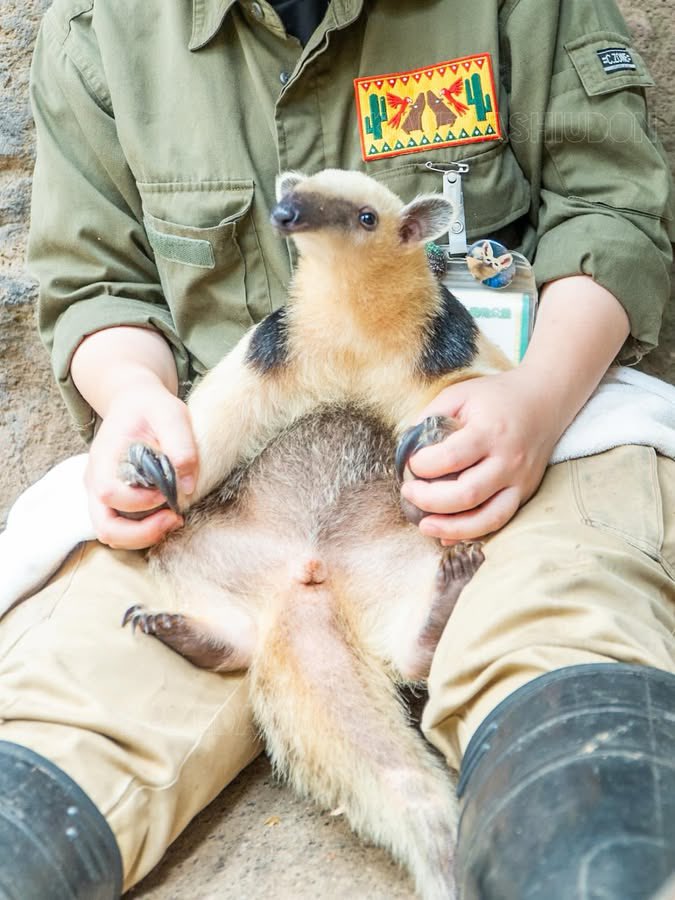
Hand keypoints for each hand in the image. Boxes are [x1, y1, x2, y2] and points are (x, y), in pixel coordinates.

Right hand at [84, 379, 197, 548]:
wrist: (135, 404)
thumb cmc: (151, 408)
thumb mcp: (171, 414)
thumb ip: (180, 444)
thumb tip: (187, 486)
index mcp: (104, 458)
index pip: (109, 493)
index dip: (140, 501)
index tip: (168, 491)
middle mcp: (95, 481)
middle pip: (105, 527)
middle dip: (140, 533)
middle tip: (174, 520)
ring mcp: (101, 494)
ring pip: (112, 534)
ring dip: (143, 536)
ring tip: (173, 519)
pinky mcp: (114, 501)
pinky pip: (122, 528)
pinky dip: (143, 531)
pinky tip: (167, 516)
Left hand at [399, 368, 563, 542]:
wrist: (546, 400)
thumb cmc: (497, 397)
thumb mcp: (460, 394)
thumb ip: (430, 417)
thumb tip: (405, 448)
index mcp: (490, 431)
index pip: (451, 458)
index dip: (423, 466)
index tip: (412, 462)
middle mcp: (509, 460)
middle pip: (467, 494)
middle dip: (429, 500)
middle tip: (408, 492)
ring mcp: (520, 481)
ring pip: (488, 518)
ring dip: (452, 527)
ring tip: (424, 526)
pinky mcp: (525, 493)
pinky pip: (499, 522)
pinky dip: (472, 533)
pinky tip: (447, 533)